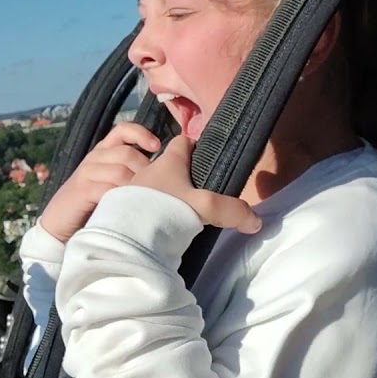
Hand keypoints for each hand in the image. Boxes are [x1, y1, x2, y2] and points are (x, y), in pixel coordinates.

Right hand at [39, 122, 162, 242]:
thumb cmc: (94, 202)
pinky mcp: (82, 190)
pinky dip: (121, 198)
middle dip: (145, 171)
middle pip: (127, 153)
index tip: (157, 146)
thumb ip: (132, 171)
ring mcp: (87, 173)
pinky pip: (108, 189)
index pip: (123, 129)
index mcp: (104, 150)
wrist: (60, 222)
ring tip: (142, 203)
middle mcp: (96, 157)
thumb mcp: (113, 182)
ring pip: (120, 171)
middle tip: (154, 190)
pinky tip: (127, 209)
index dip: (142, 133)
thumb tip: (163, 169)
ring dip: (136, 188)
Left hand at [130, 136, 261, 233]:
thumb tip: (256, 222)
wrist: (123, 234)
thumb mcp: (205, 207)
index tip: (205, 156)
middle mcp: (148, 171)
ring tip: (178, 215)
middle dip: (181, 177)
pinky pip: (138, 208)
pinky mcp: (120, 211)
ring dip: (164, 198)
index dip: (194, 146)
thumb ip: (232, 211)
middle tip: (197, 194)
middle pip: (167, 167)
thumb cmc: (165, 208)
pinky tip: (158, 230)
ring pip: (152, 188)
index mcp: (169, 162)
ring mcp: (132, 191)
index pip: (183, 143)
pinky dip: (148, 215)